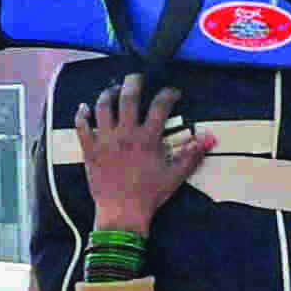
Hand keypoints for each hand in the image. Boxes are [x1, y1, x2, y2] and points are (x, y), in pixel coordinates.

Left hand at [76, 77, 209, 233]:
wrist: (122, 213)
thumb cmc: (150, 195)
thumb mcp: (175, 176)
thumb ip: (192, 154)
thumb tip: (209, 139)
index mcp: (147, 138)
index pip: (159, 106)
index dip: (168, 94)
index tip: (172, 92)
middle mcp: (125, 134)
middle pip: (127, 98)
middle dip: (132, 82)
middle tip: (136, 77)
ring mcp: (105, 140)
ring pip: (102, 107)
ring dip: (106, 94)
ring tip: (111, 90)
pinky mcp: (90, 149)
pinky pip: (82, 126)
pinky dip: (81, 114)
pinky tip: (84, 108)